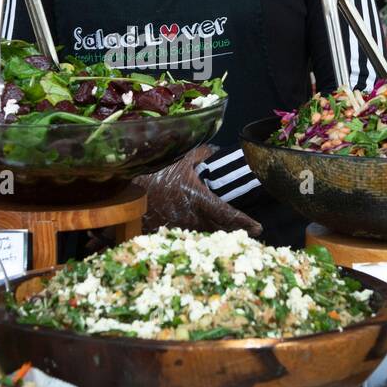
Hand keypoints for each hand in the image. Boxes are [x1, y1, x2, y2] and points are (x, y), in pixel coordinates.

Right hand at [135, 146, 262, 236]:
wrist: (127, 189)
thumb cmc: (156, 172)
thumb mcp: (180, 159)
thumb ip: (200, 154)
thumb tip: (215, 150)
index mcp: (198, 199)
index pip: (227, 214)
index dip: (244, 222)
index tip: (259, 228)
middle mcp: (192, 217)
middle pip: (220, 229)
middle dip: (234, 231)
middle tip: (247, 231)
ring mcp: (180, 227)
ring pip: (205, 234)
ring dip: (215, 233)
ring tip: (226, 230)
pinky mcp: (168, 233)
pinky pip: (187, 236)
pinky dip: (196, 233)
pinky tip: (198, 229)